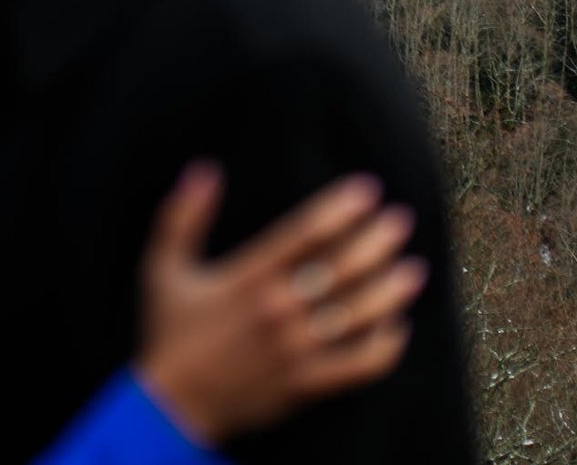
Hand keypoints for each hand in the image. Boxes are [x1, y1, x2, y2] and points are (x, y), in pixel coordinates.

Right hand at [132, 164, 425, 444]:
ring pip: (357, 314)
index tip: (367, 190)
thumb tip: (204, 170)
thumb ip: (183, 216)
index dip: (340, 208)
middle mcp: (277, 310)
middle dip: (377, 241)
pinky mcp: (305, 384)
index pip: (305, 233)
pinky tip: (396, 328)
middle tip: (401, 220)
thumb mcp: (163, 267)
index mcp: (247, 278)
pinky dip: (384, 347)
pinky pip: (358, 366)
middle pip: (341, 268)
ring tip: (414, 269)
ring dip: (390, 290)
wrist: (171, 405)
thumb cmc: (169, 332)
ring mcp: (295, 350)